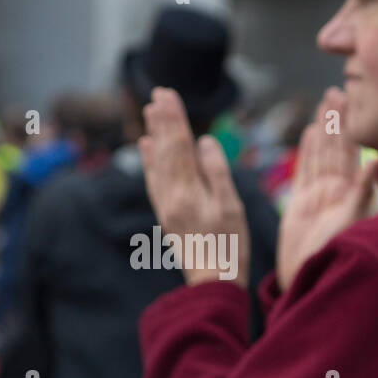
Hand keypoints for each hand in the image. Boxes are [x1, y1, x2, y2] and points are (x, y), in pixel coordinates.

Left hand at [139, 88, 249, 286]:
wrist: (212, 284)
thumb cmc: (230, 248)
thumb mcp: (232, 208)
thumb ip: (217, 173)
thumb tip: (205, 142)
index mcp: (188, 192)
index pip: (179, 146)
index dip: (174, 119)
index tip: (169, 94)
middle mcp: (171, 196)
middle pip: (165, 150)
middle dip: (162, 120)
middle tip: (158, 92)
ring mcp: (166, 206)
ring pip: (157, 162)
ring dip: (154, 134)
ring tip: (149, 111)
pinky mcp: (166, 214)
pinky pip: (154, 180)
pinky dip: (149, 160)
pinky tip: (145, 145)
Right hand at [276, 87, 377, 291]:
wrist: (310, 281)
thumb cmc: (336, 256)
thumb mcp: (353, 222)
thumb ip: (364, 191)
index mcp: (351, 192)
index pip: (352, 150)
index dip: (351, 125)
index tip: (354, 98)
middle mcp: (336, 191)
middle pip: (336, 147)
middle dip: (337, 119)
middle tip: (338, 90)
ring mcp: (318, 197)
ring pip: (320, 155)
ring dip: (323, 130)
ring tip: (324, 104)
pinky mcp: (300, 206)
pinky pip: (304, 172)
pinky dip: (307, 152)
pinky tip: (310, 133)